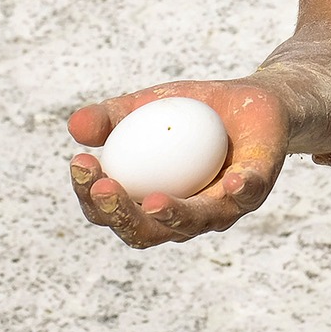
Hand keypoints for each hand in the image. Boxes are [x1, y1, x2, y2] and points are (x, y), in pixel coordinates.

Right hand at [67, 79, 288, 248]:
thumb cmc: (194, 110)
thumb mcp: (148, 104)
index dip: (90, 196)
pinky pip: (248, 194)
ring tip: (156, 201)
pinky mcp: (257, 189)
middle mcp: (183, 216)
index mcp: (149, 200)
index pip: (110, 211)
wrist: (252, 99)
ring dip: (174, 214)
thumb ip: (112, 116)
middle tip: (105, 187)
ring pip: (195, 223)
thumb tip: (74, 128)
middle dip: (121, 215)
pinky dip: (240, 190)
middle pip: (145, 232)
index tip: (82, 165)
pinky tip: (231, 181)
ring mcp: (221, 208)